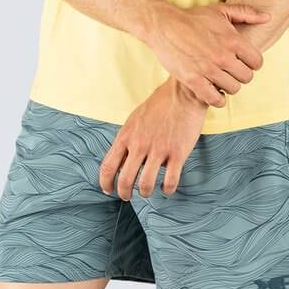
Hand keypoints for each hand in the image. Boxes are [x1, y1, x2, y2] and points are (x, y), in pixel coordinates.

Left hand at [99, 77, 209, 199]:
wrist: (183, 93)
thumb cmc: (159, 105)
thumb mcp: (135, 120)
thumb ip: (127, 140)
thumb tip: (120, 161)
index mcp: (127, 135)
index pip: (108, 166)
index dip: (105, 183)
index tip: (108, 189)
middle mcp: (140, 144)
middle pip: (125, 180)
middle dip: (124, 193)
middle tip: (127, 196)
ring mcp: (159, 149)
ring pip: (146, 184)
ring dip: (145, 192)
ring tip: (147, 191)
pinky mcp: (178, 153)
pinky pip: (170, 181)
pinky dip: (167, 189)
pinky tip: (167, 187)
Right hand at [142, 2, 268, 107]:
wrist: (164, 25)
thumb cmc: (192, 17)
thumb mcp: (220, 10)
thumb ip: (246, 13)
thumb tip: (268, 18)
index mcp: (233, 40)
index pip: (256, 62)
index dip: (250, 63)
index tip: (241, 61)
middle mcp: (223, 56)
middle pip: (246, 78)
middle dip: (239, 75)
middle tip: (229, 70)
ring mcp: (208, 69)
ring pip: (232, 89)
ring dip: (227, 86)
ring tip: (219, 78)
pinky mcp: (193, 80)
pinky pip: (215, 99)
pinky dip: (216, 98)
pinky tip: (212, 90)